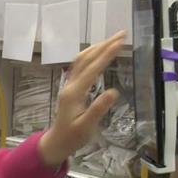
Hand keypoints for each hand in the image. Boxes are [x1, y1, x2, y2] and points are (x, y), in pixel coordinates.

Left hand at [39, 31, 125, 165]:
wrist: (56, 142)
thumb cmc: (72, 137)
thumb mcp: (86, 127)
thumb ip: (98, 109)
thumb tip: (113, 92)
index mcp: (75, 93)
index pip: (93, 68)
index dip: (107, 54)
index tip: (120, 43)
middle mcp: (70, 85)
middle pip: (87, 59)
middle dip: (104, 45)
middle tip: (121, 35)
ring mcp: (69, 85)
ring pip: (82, 60)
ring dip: (97, 48)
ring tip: (112, 40)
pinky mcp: (70, 88)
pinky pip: (80, 66)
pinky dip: (90, 56)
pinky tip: (98, 53)